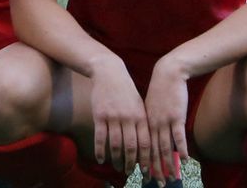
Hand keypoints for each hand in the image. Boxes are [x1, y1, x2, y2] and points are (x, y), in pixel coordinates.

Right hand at [89, 57, 149, 174]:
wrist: (110, 72)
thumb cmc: (126, 91)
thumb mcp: (139, 105)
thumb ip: (143, 123)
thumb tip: (147, 144)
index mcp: (141, 117)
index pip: (146, 143)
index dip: (147, 159)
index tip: (147, 171)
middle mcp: (129, 118)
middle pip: (131, 147)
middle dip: (132, 163)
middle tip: (130, 173)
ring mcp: (113, 117)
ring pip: (116, 144)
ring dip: (117, 159)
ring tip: (118, 168)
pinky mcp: (99, 115)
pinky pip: (100, 137)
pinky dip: (100, 150)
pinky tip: (100, 159)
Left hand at [143, 58, 191, 182]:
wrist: (167, 74)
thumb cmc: (160, 92)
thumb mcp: (150, 108)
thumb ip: (151, 123)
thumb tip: (152, 138)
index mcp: (144, 123)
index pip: (143, 148)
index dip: (145, 163)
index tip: (145, 176)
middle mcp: (152, 124)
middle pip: (153, 151)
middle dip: (155, 169)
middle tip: (158, 184)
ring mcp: (164, 121)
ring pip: (165, 147)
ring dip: (169, 164)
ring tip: (171, 178)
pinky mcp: (176, 116)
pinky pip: (178, 135)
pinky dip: (182, 148)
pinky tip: (185, 159)